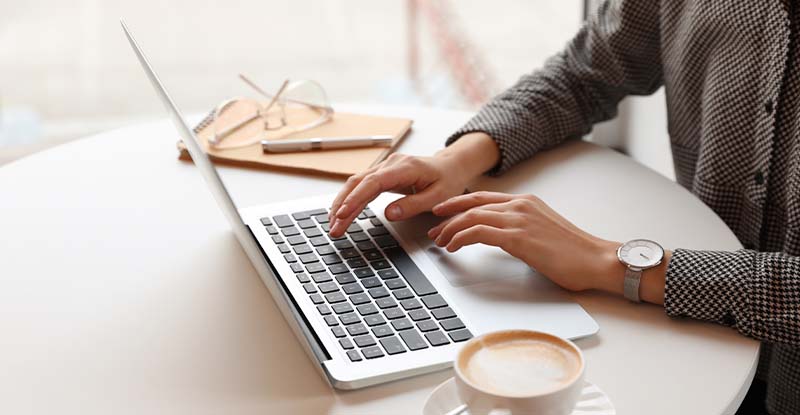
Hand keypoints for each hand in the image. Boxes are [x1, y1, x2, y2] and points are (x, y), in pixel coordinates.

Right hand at [328, 132, 500, 237]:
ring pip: (356, 184)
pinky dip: (350, 200)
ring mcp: (384, 168)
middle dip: (343, 206)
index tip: (343, 214)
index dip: (355, 199)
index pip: (372, 183)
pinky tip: (341, 213)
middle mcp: (390, 164)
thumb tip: (389, 215)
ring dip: (342, 204)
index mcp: (404, 168)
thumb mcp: (437, 197)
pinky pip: (361, 186)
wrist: (450, 166)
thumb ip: (413, 205)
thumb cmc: (447, 180)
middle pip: (358, 183)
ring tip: (333, 225)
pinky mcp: (382, 175)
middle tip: (333, 228)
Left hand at [428, 191, 620, 291]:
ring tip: (440, 243)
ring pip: (471, 217)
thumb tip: (504, 239)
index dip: (458, 204)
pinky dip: (460, 238)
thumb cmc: (575, 253)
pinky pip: (478, 232)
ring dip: (450, 230)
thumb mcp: (543, 232)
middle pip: (472, 204)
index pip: (483, 197)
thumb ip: (522, 229)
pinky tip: (454, 247)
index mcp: (526, 202)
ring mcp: (519, 219)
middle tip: (433, 229)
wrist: (596, 260)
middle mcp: (520, 205)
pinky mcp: (518, 237)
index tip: (442, 213)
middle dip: (447, 216)